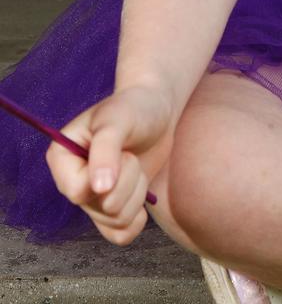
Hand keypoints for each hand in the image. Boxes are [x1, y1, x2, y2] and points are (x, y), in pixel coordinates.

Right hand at [46, 85, 174, 245]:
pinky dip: (137, 220)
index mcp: (61, 157)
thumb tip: (98, 190)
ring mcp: (92, 198)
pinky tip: (143, 196)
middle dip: (128, 182)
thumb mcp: (117, 120)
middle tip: (131, 155)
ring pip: (115, 222)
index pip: (77, 191)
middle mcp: (71, 181)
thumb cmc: (133, 108)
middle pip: (100, 208)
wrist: (156, 110)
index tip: (122, 153)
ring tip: (136, 166)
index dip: (107, 178)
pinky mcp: (112, 208)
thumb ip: (105, 152)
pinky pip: (120, 235)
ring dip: (137, 194)